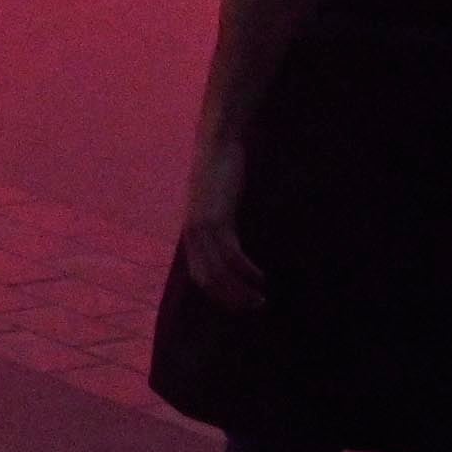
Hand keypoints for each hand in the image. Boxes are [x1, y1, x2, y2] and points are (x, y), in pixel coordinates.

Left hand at [178, 134, 265, 309]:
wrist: (218, 143)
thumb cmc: (220, 171)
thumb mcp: (214, 202)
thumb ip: (217, 222)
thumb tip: (228, 241)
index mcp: (191, 233)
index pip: (200, 276)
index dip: (218, 295)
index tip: (239, 304)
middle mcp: (192, 234)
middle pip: (207, 280)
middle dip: (230, 299)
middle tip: (253, 308)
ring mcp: (203, 226)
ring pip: (219, 272)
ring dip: (240, 290)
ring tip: (260, 300)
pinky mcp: (217, 218)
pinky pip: (231, 254)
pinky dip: (245, 270)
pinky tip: (260, 277)